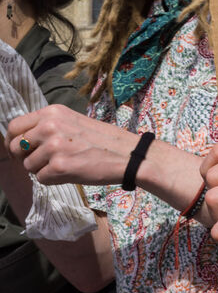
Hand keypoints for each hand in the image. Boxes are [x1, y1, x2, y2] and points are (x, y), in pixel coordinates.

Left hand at [8, 105, 135, 184]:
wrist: (129, 155)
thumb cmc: (104, 141)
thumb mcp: (74, 122)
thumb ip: (49, 127)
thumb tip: (22, 141)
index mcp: (52, 112)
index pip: (14, 126)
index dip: (13, 140)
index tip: (21, 149)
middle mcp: (49, 126)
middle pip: (15, 147)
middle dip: (24, 158)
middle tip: (41, 162)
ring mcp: (53, 146)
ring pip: (28, 165)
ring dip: (42, 170)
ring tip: (65, 165)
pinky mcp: (59, 166)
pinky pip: (41, 179)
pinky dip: (53, 180)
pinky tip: (71, 173)